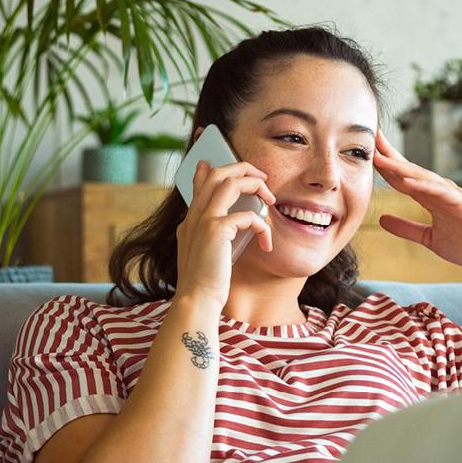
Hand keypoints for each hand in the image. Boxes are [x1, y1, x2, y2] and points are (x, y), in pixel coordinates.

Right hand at [171, 159, 275, 309]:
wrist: (196, 300)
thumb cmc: (206, 284)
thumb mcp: (206, 254)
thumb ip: (213, 236)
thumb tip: (228, 225)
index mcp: (191, 221)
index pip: (199, 184)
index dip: (207, 169)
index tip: (212, 162)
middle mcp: (195, 215)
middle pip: (217, 173)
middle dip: (242, 168)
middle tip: (262, 178)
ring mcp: (203, 220)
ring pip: (230, 182)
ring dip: (255, 185)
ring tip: (270, 198)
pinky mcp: (216, 230)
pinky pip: (249, 216)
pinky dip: (263, 226)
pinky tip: (266, 242)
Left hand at [372, 130, 461, 269]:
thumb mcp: (428, 238)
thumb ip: (406, 228)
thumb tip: (382, 220)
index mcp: (429, 198)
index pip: (402, 177)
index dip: (384, 165)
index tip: (365, 152)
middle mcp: (438, 191)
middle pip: (409, 170)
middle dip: (389, 154)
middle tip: (370, 137)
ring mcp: (451, 195)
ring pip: (422, 177)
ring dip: (401, 167)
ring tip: (380, 157)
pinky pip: (441, 193)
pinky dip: (424, 186)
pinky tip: (408, 182)